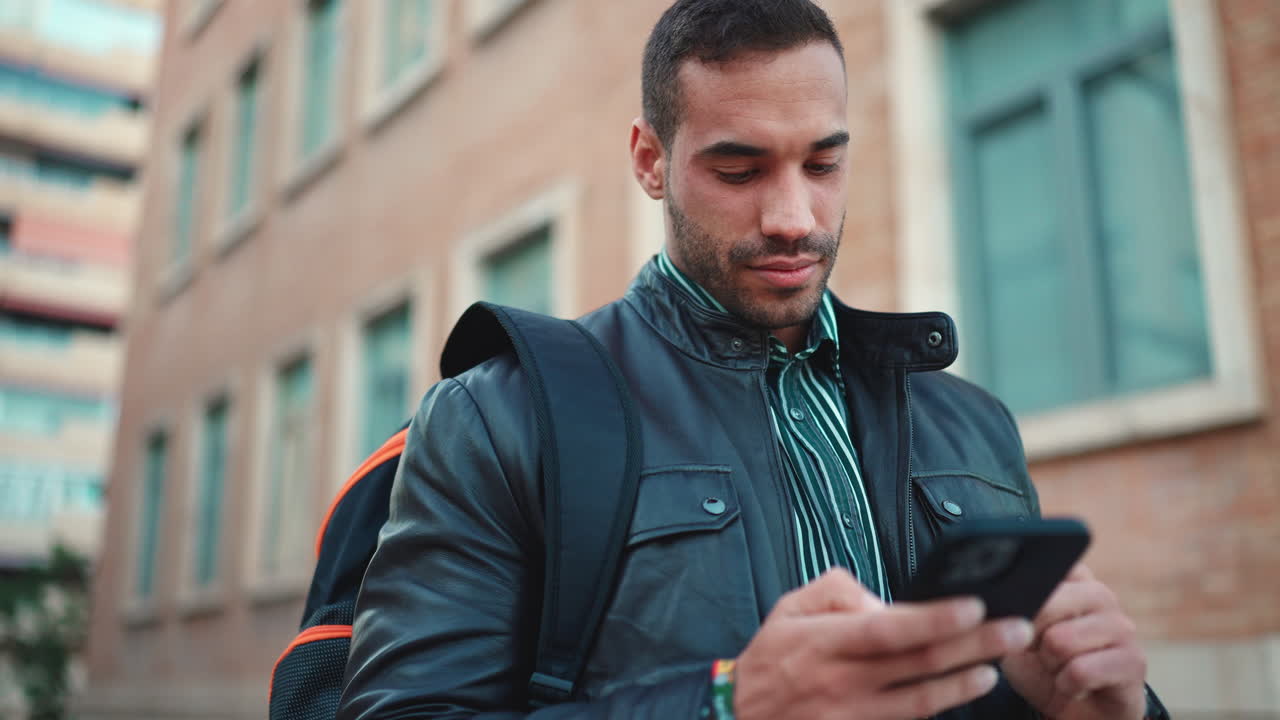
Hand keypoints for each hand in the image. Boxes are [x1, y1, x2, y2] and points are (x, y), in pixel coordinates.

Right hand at [733, 569, 1034, 719]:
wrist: (739, 716)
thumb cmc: (773, 656)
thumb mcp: (791, 607)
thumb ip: (838, 590)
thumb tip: (886, 603)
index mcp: (824, 640)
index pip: (889, 628)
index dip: (935, 618)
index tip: (976, 604)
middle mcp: (842, 680)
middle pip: (918, 664)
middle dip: (974, 645)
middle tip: (1017, 630)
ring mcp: (851, 716)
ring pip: (920, 702)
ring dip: (964, 684)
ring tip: (996, 667)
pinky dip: (938, 708)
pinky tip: (964, 690)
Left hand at [1001, 564, 1147, 719]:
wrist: (1075, 712)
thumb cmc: (1043, 667)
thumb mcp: (1015, 635)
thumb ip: (1009, 610)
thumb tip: (997, 597)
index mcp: (1072, 580)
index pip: (1043, 570)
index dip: (1023, 601)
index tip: (1023, 621)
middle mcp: (1100, 594)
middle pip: (1046, 604)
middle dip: (1031, 638)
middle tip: (1039, 652)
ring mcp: (1121, 626)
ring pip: (1060, 641)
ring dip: (1050, 665)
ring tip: (1059, 668)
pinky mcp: (1133, 660)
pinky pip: (1080, 671)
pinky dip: (1067, 686)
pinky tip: (1075, 686)